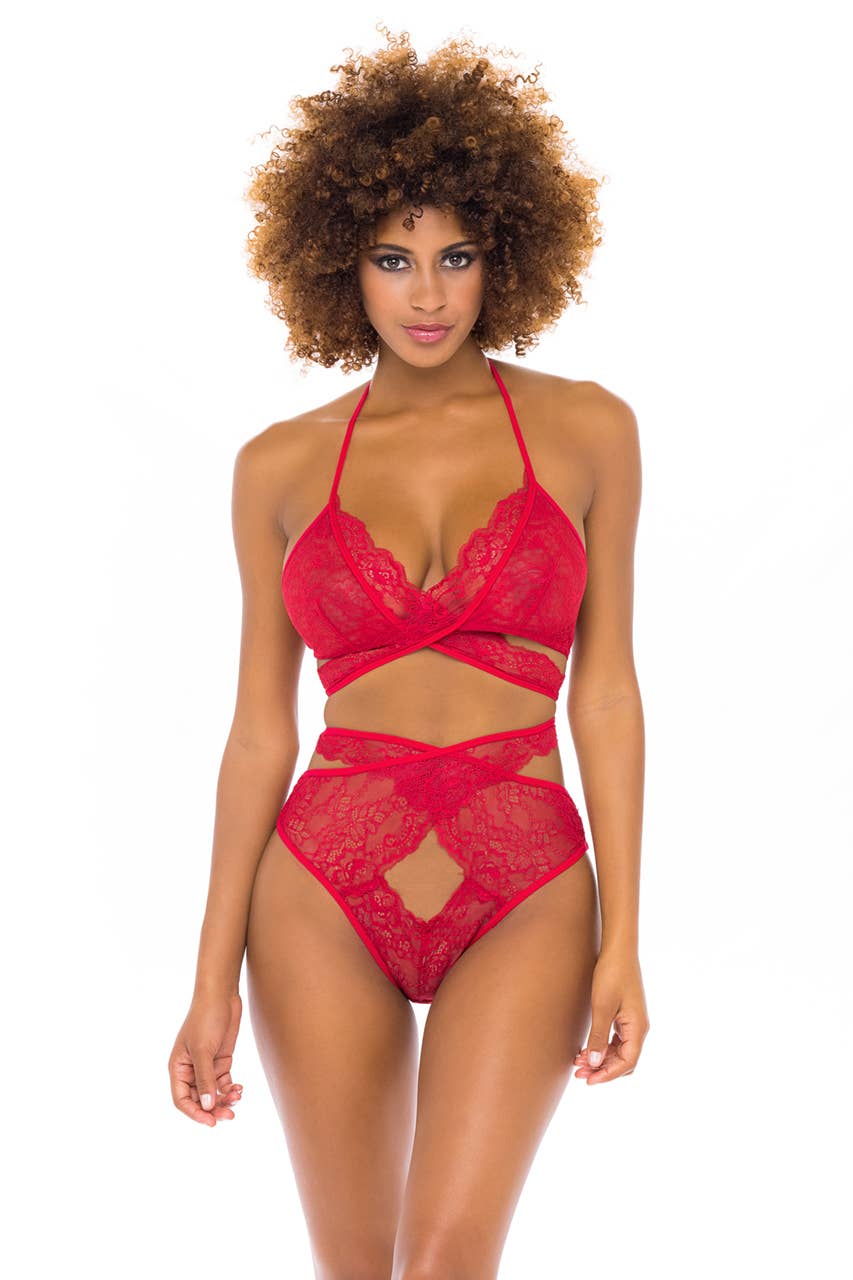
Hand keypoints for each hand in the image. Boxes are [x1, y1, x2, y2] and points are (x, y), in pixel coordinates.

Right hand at [168, 990, 243, 1125]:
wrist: (221, 995)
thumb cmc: (205, 1018)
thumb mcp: (203, 1050)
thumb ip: (205, 1079)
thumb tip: (206, 1106)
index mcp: (178, 1068)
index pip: (181, 1100)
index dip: (194, 1113)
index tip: (211, 1122)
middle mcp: (190, 1070)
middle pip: (199, 1100)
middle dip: (213, 1108)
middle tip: (230, 1115)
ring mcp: (206, 1066)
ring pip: (213, 1093)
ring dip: (224, 1099)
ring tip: (238, 1098)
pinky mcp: (221, 1060)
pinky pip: (224, 1083)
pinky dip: (231, 1089)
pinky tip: (240, 1089)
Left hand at [573, 945, 648, 1084]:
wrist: (618, 949)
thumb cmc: (611, 975)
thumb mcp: (601, 1008)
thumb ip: (598, 1037)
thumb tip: (595, 1063)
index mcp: (638, 1028)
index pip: (627, 1063)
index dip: (608, 1075)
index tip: (589, 1080)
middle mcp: (639, 1028)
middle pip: (624, 1061)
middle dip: (602, 1069)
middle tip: (579, 1072)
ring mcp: (633, 1022)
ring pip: (620, 1052)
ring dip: (601, 1059)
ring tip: (578, 1062)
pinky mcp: (626, 1015)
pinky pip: (617, 1040)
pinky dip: (603, 1048)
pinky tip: (587, 1048)